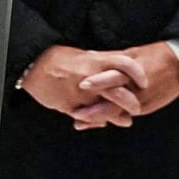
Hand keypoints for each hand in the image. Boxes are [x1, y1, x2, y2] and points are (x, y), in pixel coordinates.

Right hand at [21, 46, 148, 128]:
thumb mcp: (85, 56)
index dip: (137, 73)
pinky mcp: (68, 106)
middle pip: (118, 91)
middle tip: (138, 108)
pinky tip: (102, 122)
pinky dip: (96, 121)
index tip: (145, 81)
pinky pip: (86, 118)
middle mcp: (90, 77)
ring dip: (116, 116)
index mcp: (95, 61)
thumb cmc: (61, 59)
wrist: (34, 65)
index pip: (124, 64)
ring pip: (104, 109)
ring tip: (126, 120)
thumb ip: (103, 63)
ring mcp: (79, 94)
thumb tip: (122, 67)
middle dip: (131, 102)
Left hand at [77, 42, 178, 120]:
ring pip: (118, 113)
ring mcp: (142, 101)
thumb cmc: (158, 55)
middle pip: (113, 102)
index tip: (81, 85)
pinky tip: (101, 121)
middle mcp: (136, 89)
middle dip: (93, 111)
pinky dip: (114, 117)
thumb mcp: (135, 53)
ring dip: (99, 118)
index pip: (112, 78)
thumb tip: (92, 56)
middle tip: (76, 115)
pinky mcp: (147, 108)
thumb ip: (114, 58)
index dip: (96, 82)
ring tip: (81, 123)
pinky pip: (127, 114)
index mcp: (133, 72)